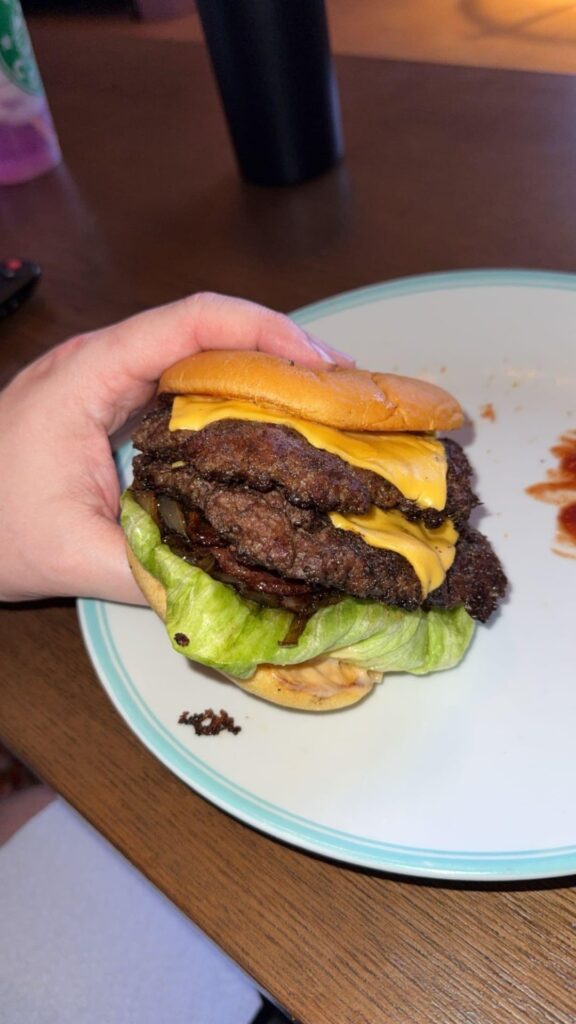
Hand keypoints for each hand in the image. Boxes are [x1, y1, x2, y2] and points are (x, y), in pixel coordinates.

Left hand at [0, 292, 350, 603]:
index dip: (265, 331)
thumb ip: (150, 573)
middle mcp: (102, 362)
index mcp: (91, 375)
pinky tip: (264, 425)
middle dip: (281, 349)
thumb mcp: (71, 557)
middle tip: (342, 392)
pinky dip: (231, 394)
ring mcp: (105, 379)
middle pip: (206, 327)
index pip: (190, 322)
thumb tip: (232, 590)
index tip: (322, 365)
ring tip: (320, 406)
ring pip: (197, 351)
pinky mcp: (109, 402)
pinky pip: (181, 381)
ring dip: (260, 370)